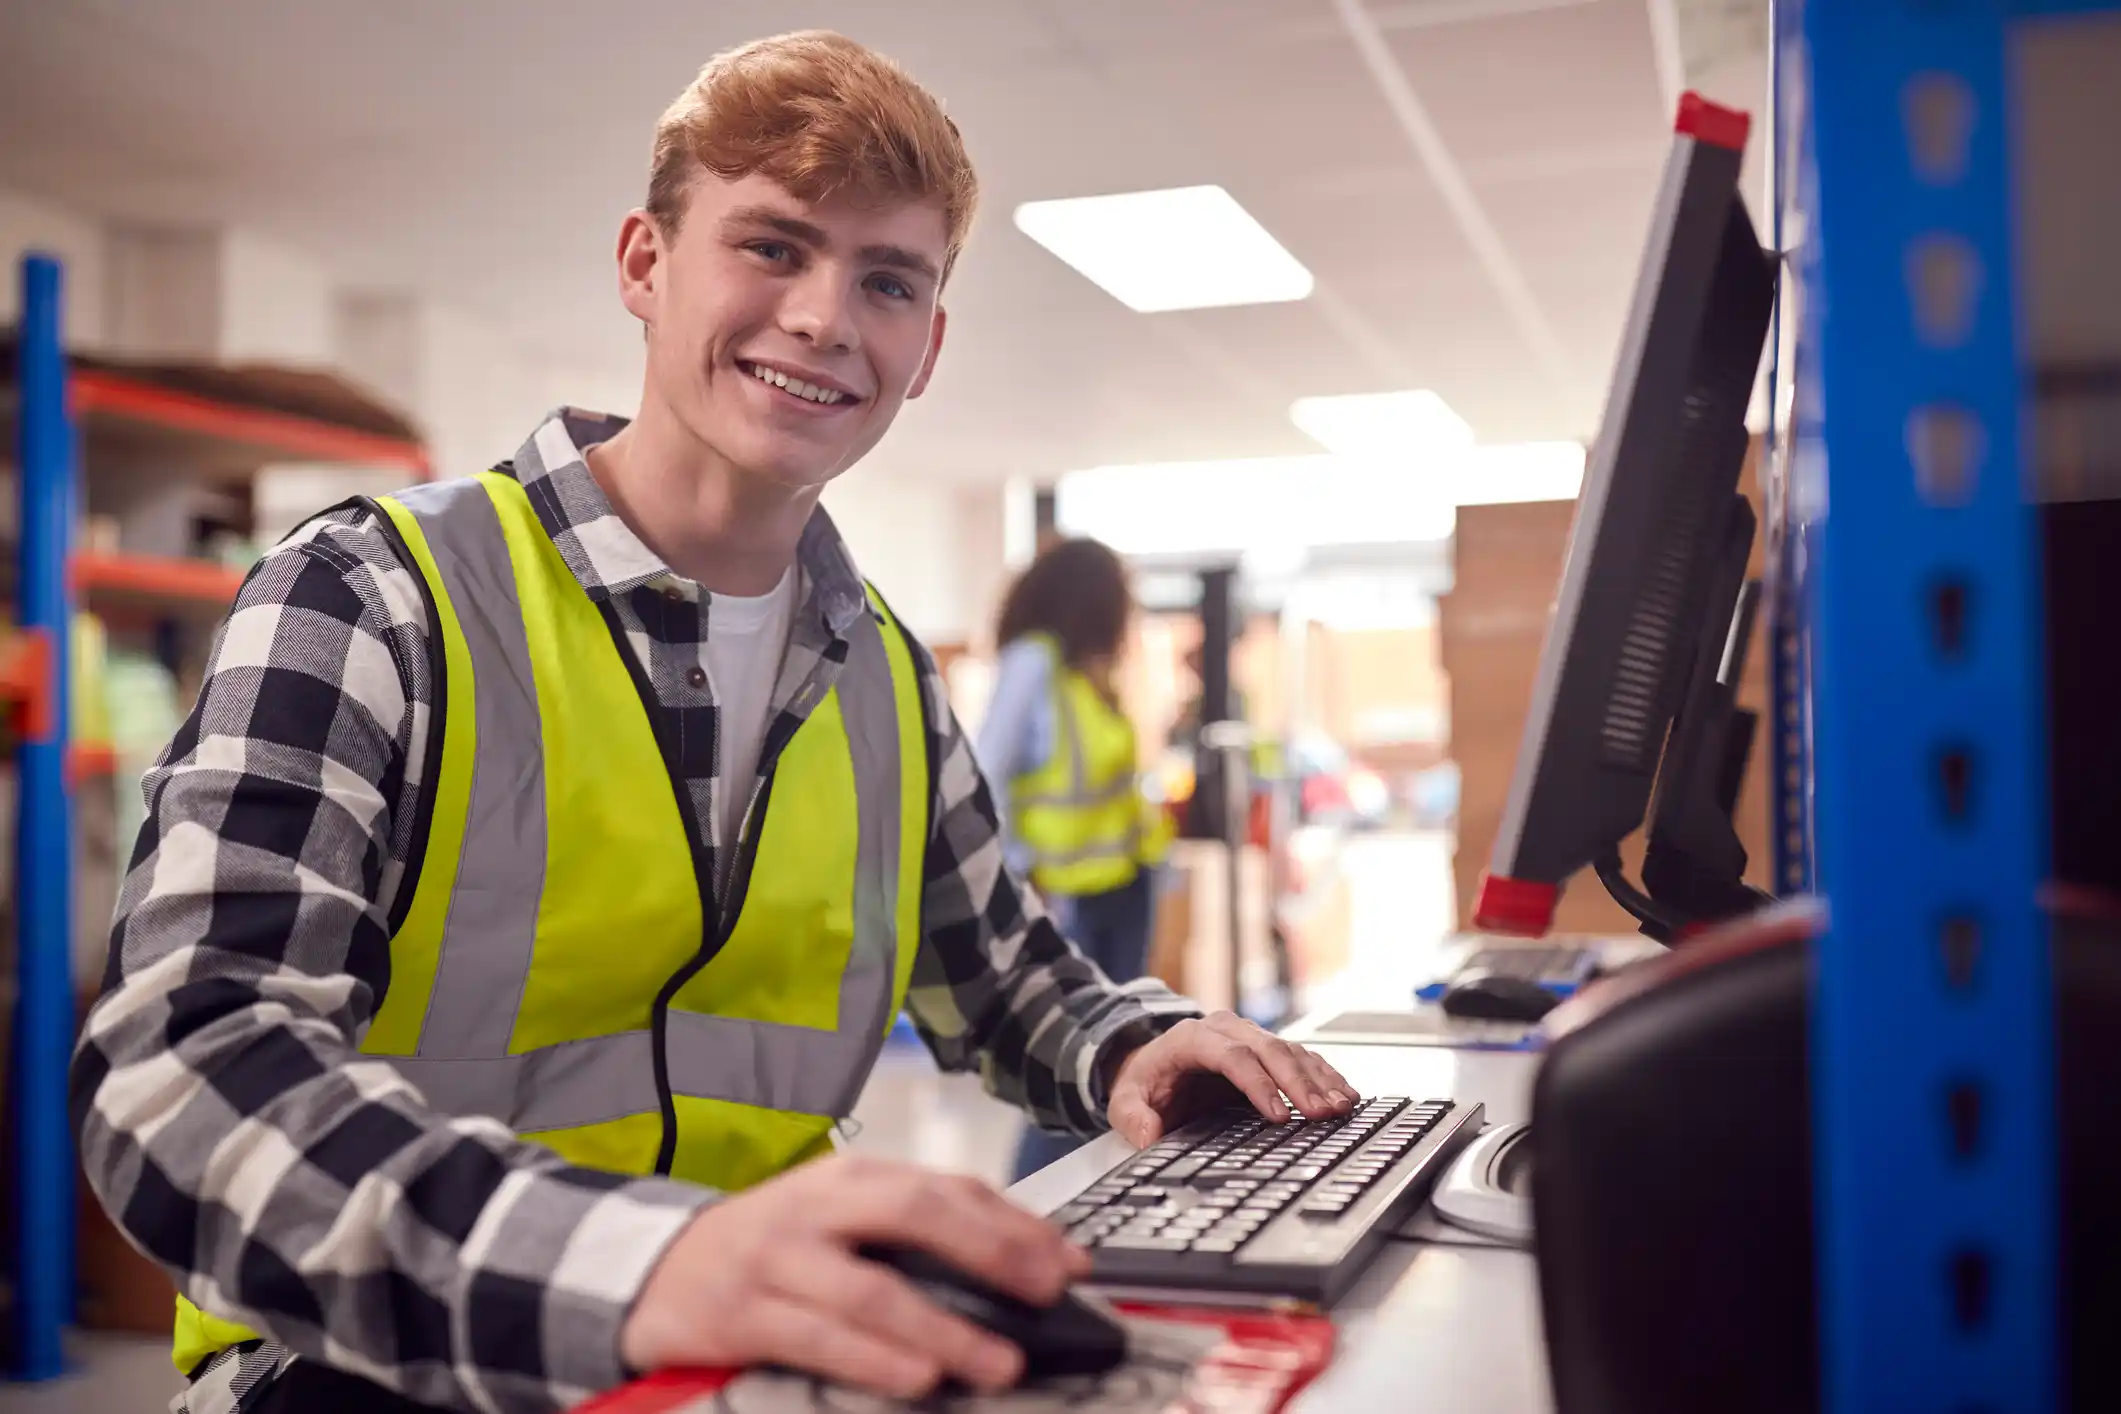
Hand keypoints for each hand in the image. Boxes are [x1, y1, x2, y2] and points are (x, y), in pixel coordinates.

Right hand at [620, 1152, 1090, 1397]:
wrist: (656, 1268)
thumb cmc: (772, 1246)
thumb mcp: (838, 1219)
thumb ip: (911, 1234)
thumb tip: (1019, 1263)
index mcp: (852, 1178)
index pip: (949, 1188)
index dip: (1017, 1223)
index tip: (1072, 1262)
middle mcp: (817, 1207)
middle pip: (917, 1215)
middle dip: (993, 1253)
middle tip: (1048, 1293)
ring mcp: (778, 1258)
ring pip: (873, 1290)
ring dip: (945, 1329)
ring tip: (1001, 1361)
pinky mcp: (742, 1313)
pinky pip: (820, 1338)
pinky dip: (874, 1361)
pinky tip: (918, 1380)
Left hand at [1107, 1011, 1358, 1145]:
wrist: (1153, 1061)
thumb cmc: (1146, 1081)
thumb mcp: (1125, 1099)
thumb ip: (1132, 1116)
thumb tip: (1148, 1135)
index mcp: (1193, 1038)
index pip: (1232, 1057)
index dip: (1258, 1084)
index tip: (1278, 1113)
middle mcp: (1226, 1031)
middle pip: (1269, 1050)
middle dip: (1298, 1082)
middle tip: (1320, 1112)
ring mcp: (1250, 1037)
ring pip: (1290, 1051)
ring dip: (1318, 1079)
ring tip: (1340, 1106)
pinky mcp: (1267, 1050)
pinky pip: (1301, 1057)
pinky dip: (1324, 1075)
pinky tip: (1344, 1094)